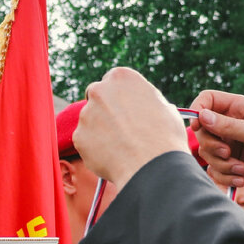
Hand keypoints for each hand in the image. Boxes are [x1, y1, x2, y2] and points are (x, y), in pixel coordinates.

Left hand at [72, 68, 188, 190]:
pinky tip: (113, 157)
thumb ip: (145, 101)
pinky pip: (85, 142)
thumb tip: (144, 106)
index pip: (113, 81)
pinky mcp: (78, 137)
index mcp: (121, 77)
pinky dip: (95, 149)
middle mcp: (99, 91)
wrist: (152, 166)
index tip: (123, 107)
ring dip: (100, 130)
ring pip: (90, 120)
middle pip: (96, 97)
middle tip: (117, 127)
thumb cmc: (164, 137)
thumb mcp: (164, 107)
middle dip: (103, 109)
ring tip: (121, 147)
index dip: (119, 96)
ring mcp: (86, 114)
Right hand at [188, 90, 243, 209]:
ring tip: (241, 169)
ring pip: (206, 152)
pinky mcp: (229, 164)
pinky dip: (225, 176)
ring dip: (222, 164)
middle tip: (226, 152)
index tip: (198, 126)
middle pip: (202, 129)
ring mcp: (229, 145)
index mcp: (240, 109)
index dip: (199, 110)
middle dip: (211, 144)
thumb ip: (228, 125)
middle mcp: (231, 125)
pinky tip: (242, 178)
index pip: (209, 99)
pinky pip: (214, 169)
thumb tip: (202, 116)